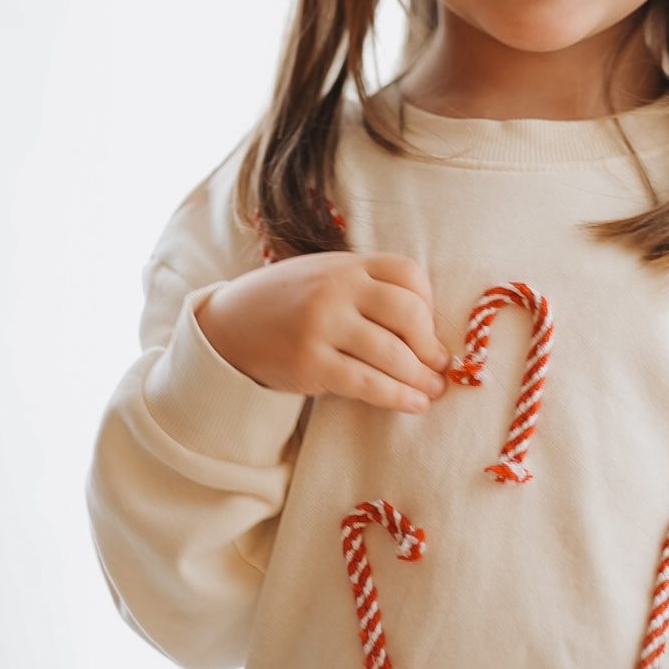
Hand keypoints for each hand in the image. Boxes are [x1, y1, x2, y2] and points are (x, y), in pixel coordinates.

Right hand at [196, 251, 449, 412]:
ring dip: (422, 378)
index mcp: (347, 265)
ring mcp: (322, 326)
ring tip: (434, 391)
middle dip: (431, 345)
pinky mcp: (311, 363)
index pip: (408, 274)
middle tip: (440, 366)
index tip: (431, 331)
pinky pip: (367, 384)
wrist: (229, 324)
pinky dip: (397, 397)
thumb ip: (370, 289)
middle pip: (409, 313)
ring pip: (392, 354)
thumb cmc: (291, 303)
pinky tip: (413, 403)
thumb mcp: (327, 278)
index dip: (430, 305)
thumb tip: (429, 330)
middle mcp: (336, 290)